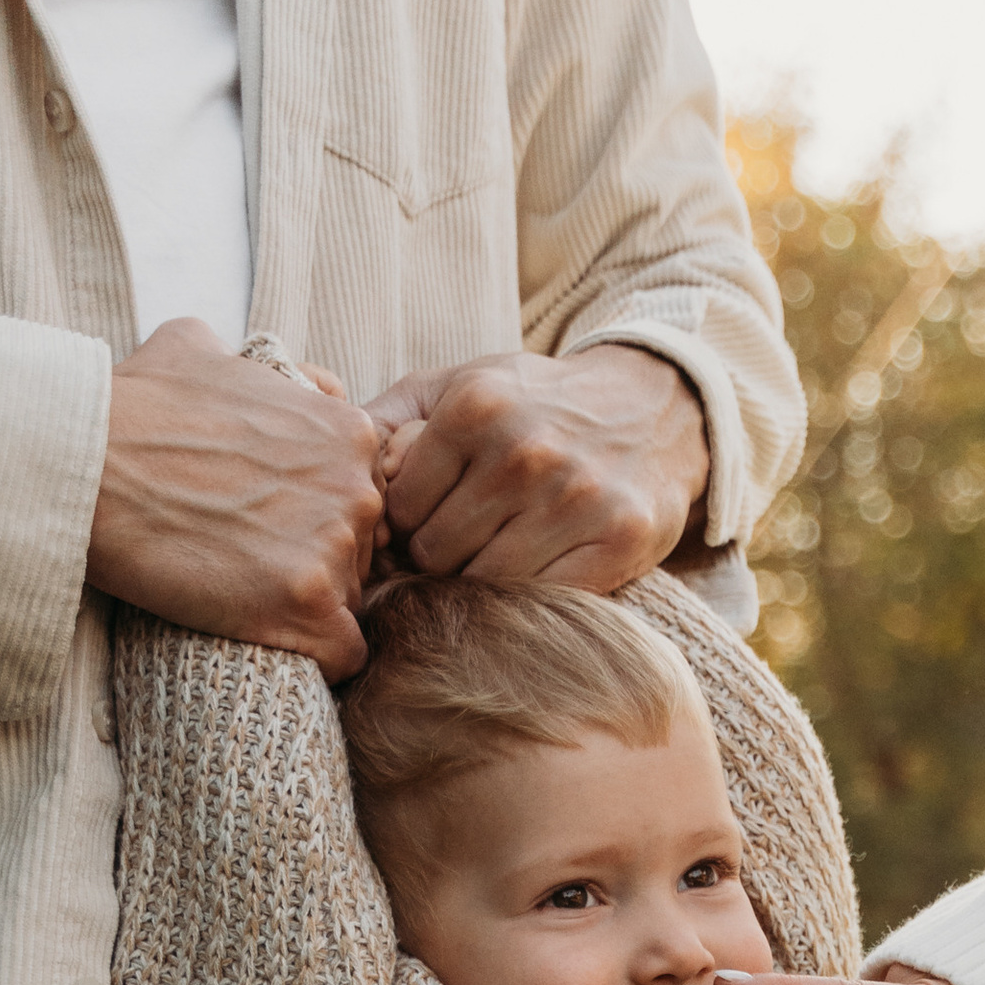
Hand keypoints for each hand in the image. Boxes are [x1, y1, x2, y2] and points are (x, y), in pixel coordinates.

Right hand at [87, 320, 385, 677]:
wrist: (83, 461)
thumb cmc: (131, 407)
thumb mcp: (205, 350)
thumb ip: (274, 370)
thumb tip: (302, 379)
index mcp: (347, 432)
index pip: (363, 498)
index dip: (318, 518)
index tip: (268, 525)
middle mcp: (356, 487)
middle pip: (361, 552)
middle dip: (316, 562)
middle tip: (249, 560)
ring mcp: (335, 546)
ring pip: (347, 602)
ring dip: (306, 607)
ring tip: (241, 592)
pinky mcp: (307, 603)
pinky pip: (343, 655)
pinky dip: (314, 657)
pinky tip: (269, 639)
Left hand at [367, 342, 707, 590]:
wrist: (653, 408)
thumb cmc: (540, 404)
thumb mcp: (465, 385)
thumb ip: (393, 418)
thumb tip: (331, 464)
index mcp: (474, 408)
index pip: (398, 509)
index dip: (402, 529)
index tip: (424, 526)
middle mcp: (523, 452)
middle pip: (435, 553)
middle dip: (437, 560)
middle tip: (459, 550)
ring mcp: (574, 500)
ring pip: (483, 584)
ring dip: (480, 583)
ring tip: (494, 558)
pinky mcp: (617, 541)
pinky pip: (542, 599)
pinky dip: (529, 599)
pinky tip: (533, 572)